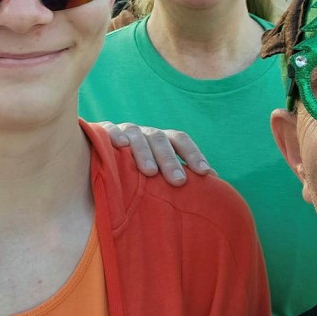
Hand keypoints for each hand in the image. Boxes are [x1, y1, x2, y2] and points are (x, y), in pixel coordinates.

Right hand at [98, 121, 213, 185]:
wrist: (99, 158)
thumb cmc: (138, 171)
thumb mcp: (160, 172)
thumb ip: (181, 175)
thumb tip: (217, 185)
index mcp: (162, 140)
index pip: (180, 140)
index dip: (193, 154)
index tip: (205, 173)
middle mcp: (145, 133)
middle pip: (160, 140)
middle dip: (170, 160)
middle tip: (178, 181)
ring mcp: (123, 131)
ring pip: (136, 136)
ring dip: (144, 152)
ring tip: (150, 172)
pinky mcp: (100, 133)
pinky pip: (108, 131)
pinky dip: (114, 135)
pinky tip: (119, 145)